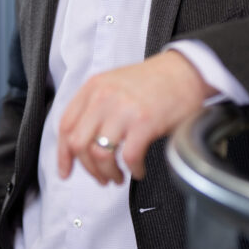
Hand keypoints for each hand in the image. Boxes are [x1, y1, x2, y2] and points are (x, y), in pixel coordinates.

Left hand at [57, 50, 215, 184]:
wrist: (185, 71)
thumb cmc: (152, 82)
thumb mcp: (113, 84)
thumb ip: (94, 107)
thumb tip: (81, 143)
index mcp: (93, 88)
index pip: (65, 126)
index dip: (63, 154)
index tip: (66, 170)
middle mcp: (103, 97)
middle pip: (78, 144)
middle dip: (88, 168)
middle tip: (100, 178)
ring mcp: (123, 110)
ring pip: (100, 154)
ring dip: (107, 173)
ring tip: (118, 177)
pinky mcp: (144, 122)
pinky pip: (129, 158)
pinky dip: (132, 170)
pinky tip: (138, 170)